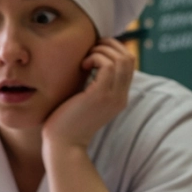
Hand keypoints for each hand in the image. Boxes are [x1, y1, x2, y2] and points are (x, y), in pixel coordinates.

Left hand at [41, 38, 134, 153]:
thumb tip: (87, 62)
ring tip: (85, 60)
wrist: (63, 145)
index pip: (129, 64)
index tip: (94, 51)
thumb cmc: (66, 122)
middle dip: (110, 46)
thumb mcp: (84, 99)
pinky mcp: (100, 96)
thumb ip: (91, 83)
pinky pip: (107, 65)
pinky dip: (95, 58)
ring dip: (101, 51)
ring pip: (121, 59)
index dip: (114, 50)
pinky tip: (82, 66)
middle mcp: (121, 96)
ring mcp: (113, 96)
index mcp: (118, 97)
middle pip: (129, 58)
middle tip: (90, 50)